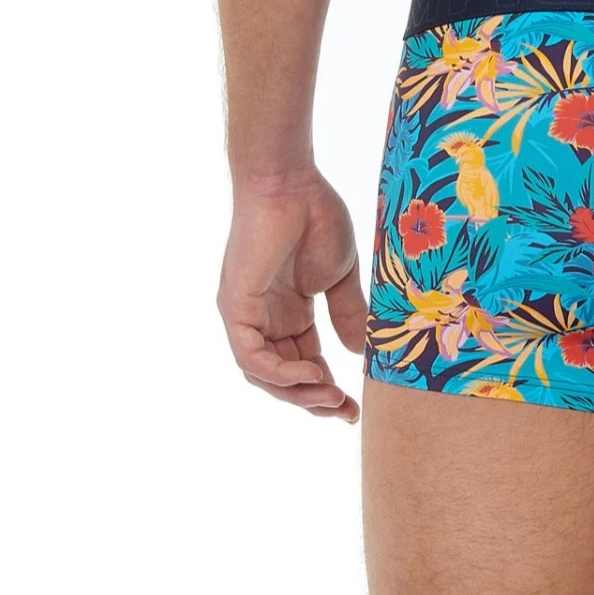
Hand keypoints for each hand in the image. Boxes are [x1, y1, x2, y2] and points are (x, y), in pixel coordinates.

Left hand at [218, 169, 368, 422]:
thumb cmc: (315, 216)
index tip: (354, 406)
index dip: (327, 388)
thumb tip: (358, 355)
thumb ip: (346, 314)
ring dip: (297, 393)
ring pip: (264, 374)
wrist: (290, 182)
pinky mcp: (235, 307)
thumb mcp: (339, 275)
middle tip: (345, 413)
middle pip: (283, 376)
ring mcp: (246, 315)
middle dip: (313, 400)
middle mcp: (264, 319)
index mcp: (288, 311)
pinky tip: (310, 374)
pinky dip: (278, 371)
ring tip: (331, 398)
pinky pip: (250, 356)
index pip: (304, 362)